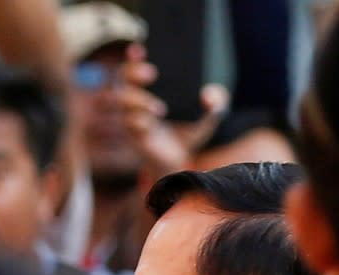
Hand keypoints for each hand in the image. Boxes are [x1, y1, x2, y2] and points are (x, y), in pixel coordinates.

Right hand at [119, 44, 229, 183]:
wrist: (182, 161)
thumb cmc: (189, 132)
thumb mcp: (208, 115)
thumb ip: (215, 102)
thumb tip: (208, 95)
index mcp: (151, 89)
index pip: (136, 66)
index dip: (133, 56)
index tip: (140, 49)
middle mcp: (138, 100)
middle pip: (122, 77)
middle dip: (133, 72)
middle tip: (152, 74)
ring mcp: (133, 117)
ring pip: (122, 100)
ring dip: (138, 100)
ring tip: (160, 109)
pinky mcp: (134, 136)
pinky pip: (128, 124)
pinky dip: (139, 121)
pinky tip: (151, 124)